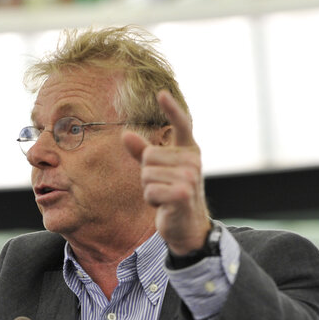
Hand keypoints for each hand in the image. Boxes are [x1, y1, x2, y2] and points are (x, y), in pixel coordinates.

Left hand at [123, 90, 210, 254]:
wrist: (188, 225)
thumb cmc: (171, 193)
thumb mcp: (157, 170)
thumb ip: (142, 152)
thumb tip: (126, 134)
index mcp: (189, 151)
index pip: (182, 124)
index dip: (171, 109)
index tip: (160, 93)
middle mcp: (192, 161)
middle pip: (148, 155)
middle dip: (147, 174)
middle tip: (163, 186)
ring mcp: (190, 177)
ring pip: (146, 173)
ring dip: (149, 189)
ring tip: (164, 196)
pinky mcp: (182, 194)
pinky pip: (149, 190)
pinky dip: (151, 200)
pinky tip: (164, 205)